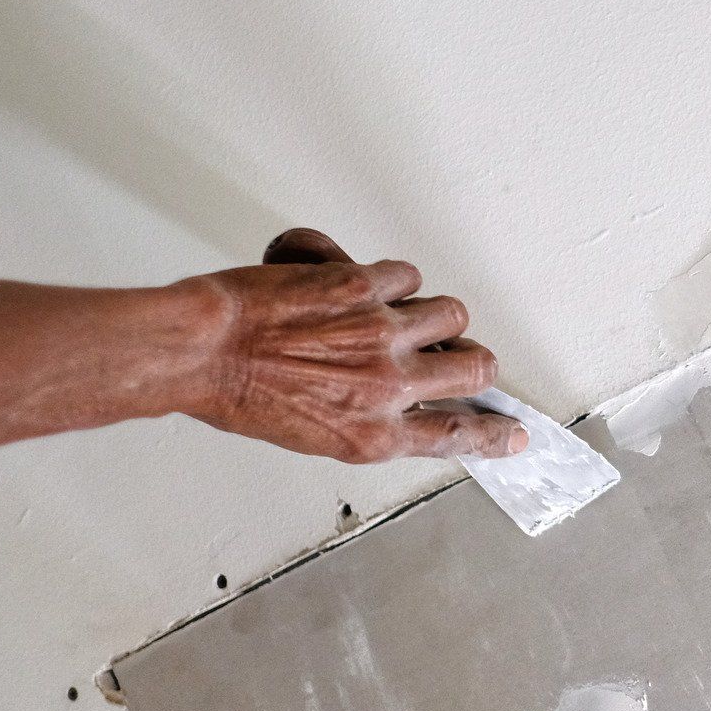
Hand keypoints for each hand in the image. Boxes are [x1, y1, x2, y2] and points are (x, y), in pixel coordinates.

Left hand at [183, 228, 525, 462]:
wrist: (197, 352)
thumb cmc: (236, 394)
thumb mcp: (313, 434)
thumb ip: (368, 420)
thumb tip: (403, 403)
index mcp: (373, 434)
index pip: (456, 435)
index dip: (492, 432)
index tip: (513, 431)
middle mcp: (386, 386)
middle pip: (473, 366)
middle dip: (471, 357)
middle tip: (456, 350)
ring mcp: (379, 333)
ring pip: (449, 312)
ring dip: (432, 311)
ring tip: (402, 310)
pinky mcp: (362, 286)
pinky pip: (404, 274)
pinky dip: (388, 277)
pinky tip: (359, 282)